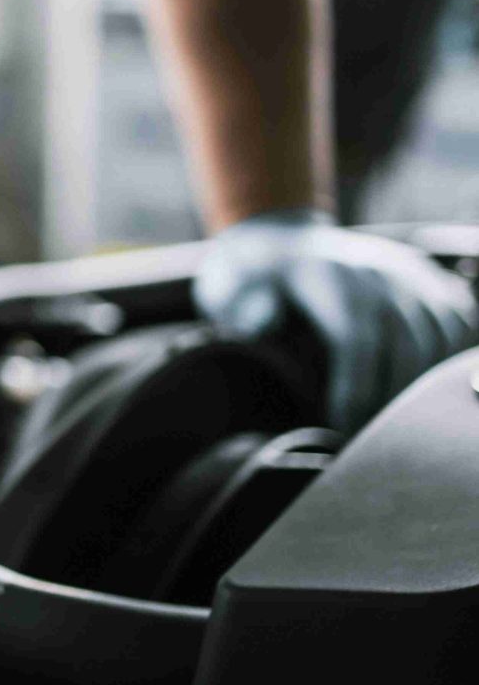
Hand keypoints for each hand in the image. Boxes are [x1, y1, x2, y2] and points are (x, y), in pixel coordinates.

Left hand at [194, 210, 477, 432]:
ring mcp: (407, 272)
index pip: (356, 337)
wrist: (279, 239)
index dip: (357, 390)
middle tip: (369, 446)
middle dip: (393, 401)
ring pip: (441, 335)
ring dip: (424, 386)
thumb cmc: (251, 280)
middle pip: (407, 342)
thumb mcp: (229, 287)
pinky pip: (460, 322)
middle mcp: (376, 268)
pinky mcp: (428, 280)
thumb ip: (244, 308)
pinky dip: (450, 359)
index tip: (343, 432)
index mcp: (326, 274)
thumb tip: (265, 325)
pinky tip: (426, 391)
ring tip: (396, 427)